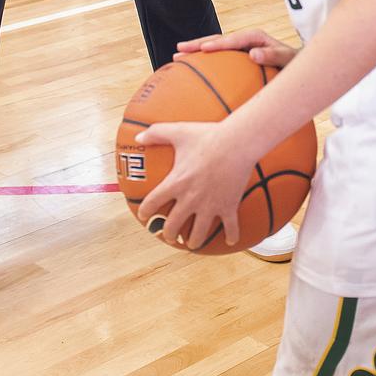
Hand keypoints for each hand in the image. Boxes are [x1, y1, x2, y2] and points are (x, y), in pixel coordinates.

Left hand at [136, 120, 254, 248]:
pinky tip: (230, 241)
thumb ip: (156, 133)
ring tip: (192, 243)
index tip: (144, 216)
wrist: (236, 143)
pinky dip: (230, 236)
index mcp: (176, 182)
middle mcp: (190, 199)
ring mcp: (210, 205)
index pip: (153, 202)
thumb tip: (138, 137)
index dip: (145, 212)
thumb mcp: (178, 132)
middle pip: (174, 225)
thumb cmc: (207, 136)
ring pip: (198, 233)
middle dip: (168, 234)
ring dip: (193, 241)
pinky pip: (230, 227)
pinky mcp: (229, 207)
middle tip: (169, 235)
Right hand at [176, 27, 296, 67]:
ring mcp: (239, 48)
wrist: (297, 65)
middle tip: (179, 49)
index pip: (232, 40)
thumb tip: (254, 54)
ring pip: (214, 47)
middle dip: (198, 44)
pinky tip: (190, 69)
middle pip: (217, 40)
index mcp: (254, 37)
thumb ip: (273, 55)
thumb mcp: (288, 59)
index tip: (203, 49)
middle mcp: (244, 40)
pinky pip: (218, 59)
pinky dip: (204, 61)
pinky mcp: (236, 57)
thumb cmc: (294, 63)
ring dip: (196, 51)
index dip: (217, 44)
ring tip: (177, 55)